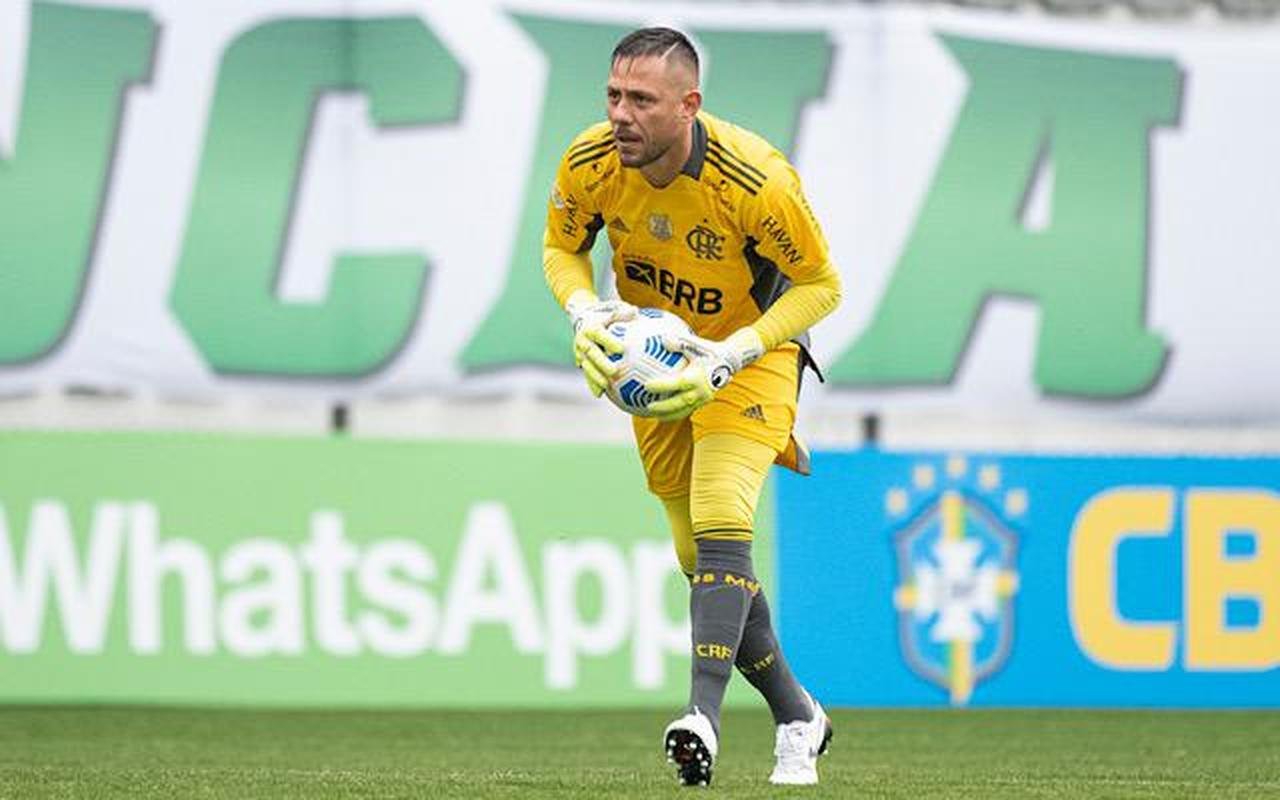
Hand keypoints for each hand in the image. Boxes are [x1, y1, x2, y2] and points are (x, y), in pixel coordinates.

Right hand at [566, 293, 636, 396]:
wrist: (585, 321)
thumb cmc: (607, 317)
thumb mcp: (614, 312)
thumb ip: (624, 313)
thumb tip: (636, 312)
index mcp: (591, 327)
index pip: (600, 333)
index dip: (609, 341)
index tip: (621, 349)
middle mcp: (582, 340)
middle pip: (591, 352)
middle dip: (601, 362)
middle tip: (614, 371)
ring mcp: (579, 352)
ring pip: (586, 365)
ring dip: (595, 376)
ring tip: (606, 386)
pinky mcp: (579, 362)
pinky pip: (585, 374)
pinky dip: (591, 384)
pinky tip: (600, 394)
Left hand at [643, 327, 763, 420]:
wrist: (730, 361)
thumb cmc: (710, 350)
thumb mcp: (696, 344)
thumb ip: (680, 342)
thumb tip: (663, 339)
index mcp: (696, 377)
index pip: (676, 383)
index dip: (661, 385)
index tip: (646, 385)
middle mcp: (701, 390)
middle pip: (679, 403)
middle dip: (663, 407)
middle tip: (648, 406)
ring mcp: (704, 398)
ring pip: (684, 410)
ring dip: (669, 414)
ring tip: (655, 416)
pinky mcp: (705, 401)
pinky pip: (689, 409)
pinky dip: (677, 413)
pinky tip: (666, 413)